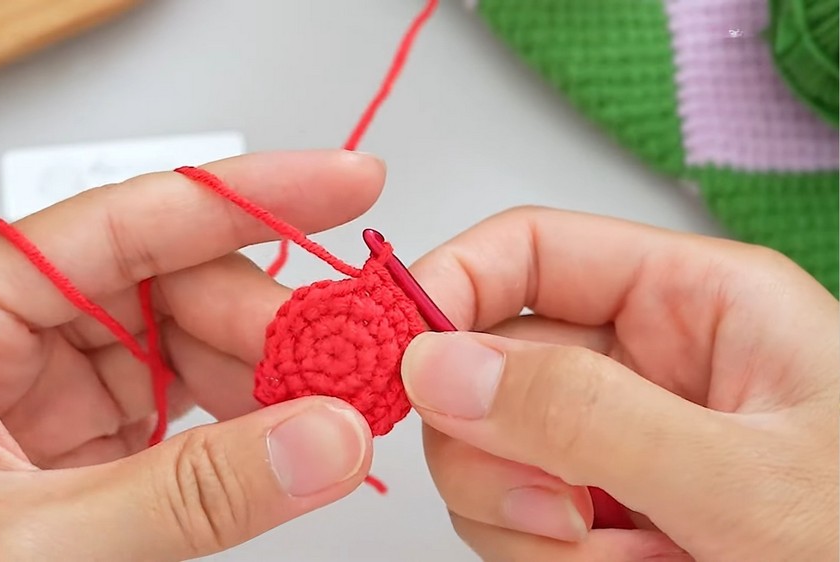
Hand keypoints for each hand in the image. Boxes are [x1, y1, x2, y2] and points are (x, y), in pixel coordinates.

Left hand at [0, 150, 383, 559]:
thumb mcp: (29, 549)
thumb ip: (186, 493)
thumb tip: (323, 439)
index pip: (114, 226)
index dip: (238, 198)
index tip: (339, 184)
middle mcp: (0, 350)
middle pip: (164, 285)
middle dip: (265, 313)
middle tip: (345, 346)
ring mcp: (49, 403)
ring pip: (186, 346)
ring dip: (269, 367)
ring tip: (334, 394)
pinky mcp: (85, 457)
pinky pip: (187, 411)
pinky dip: (249, 418)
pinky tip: (290, 428)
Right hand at [402, 207, 838, 560]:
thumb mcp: (745, 480)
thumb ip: (586, 414)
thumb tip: (437, 364)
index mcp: (694, 304)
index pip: (529, 251)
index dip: (452, 287)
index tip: (398, 352)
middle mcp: (644, 365)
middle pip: (488, 364)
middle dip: (501, 445)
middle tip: (561, 507)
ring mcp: (615, 443)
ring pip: (489, 451)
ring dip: (528, 520)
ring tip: (629, 557)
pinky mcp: (601, 510)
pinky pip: (516, 519)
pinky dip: (548, 559)